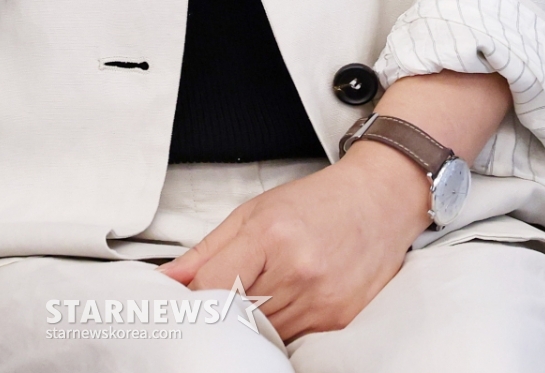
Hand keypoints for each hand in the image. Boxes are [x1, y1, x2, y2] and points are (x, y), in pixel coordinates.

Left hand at [160, 142, 430, 342]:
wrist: (379, 201)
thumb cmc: (315, 202)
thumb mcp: (253, 212)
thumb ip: (206, 251)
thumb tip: (165, 280)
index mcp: (270, 236)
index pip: (212, 289)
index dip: (193, 300)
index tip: (185, 301)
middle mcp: (298, 272)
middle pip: (236, 317)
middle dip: (220, 313)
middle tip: (217, 301)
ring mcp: (322, 302)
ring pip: (264, 335)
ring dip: (251, 324)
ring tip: (256, 296)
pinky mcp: (340, 322)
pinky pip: (294, 342)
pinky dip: (280, 330)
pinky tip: (282, 306)